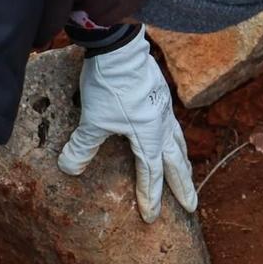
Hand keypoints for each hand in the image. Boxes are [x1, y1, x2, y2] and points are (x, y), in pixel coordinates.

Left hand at [57, 27, 197, 222]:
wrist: (119, 46)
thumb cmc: (109, 85)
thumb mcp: (92, 120)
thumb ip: (83, 147)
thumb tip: (69, 169)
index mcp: (148, 136)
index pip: (151, 174)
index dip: (150, 197)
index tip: (151, 217)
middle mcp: (161, 125)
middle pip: (176, 162)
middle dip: (183, 186)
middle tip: (192, 206)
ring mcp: (163, 108)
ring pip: (178, 142)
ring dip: (183, 162)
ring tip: (186, 174)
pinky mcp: (159, 93)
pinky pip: (172, 123)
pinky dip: (174, 138)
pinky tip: (169, 136)